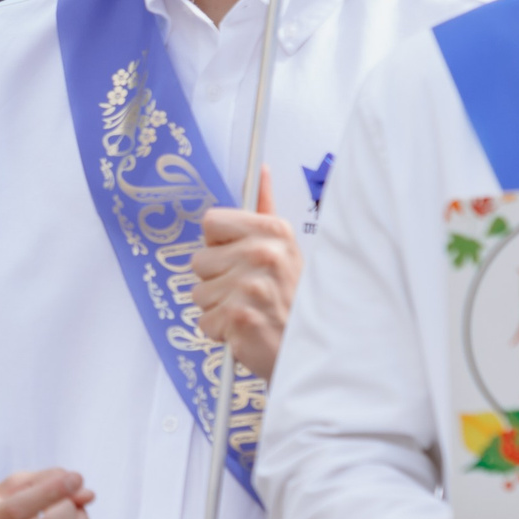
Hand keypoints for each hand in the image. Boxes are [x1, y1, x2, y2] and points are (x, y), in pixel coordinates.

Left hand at [189, 168, 302, 379]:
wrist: (319, 347)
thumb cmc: (296, 298)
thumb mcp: (286, 247)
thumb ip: (264, 211)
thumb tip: (261, 171)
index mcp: (272, 231)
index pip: (210, 222)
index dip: (220, 244)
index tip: (239, 258)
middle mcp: (261, 254)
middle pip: (199, 260)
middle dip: (218, 279)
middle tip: (249, 291)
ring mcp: (249, 285)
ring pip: (199, 293)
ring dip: (219, 306)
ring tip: (250, 309)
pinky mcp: (238, 316)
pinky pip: (205, 321)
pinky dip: (221, 331)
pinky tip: (246, 328)